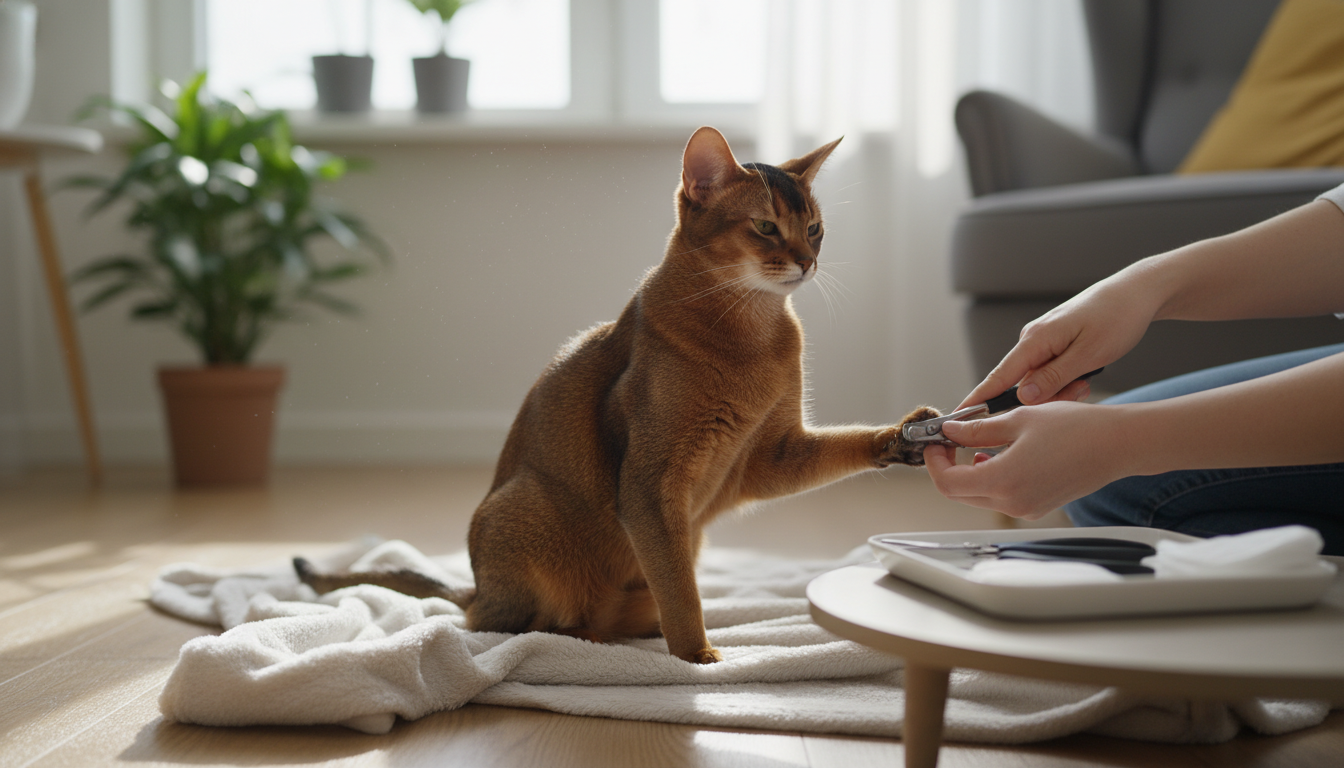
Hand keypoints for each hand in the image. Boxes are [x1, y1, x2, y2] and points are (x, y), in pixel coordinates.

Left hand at [923, 401, 1141, 518]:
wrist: (1118, 444)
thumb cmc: (1076, 429)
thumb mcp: (1018, 420)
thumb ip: (977, 430)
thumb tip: (951, 432)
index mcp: (1003, 481)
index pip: (948, 483)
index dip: (934, 462)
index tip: (935, 443)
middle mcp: (1013, 502)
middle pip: (960, 493)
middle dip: (948, 466)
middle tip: (950, 440)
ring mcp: (1026, 508)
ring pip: (979, 496)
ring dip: (969, 472)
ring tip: (975, 443)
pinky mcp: (1037, 506)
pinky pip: (1001, 496)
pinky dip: (991, 477)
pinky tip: (999, 455)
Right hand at [958, 273, 1161, 409]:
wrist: (1137, 292)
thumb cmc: (1118, 318)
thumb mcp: (1089, 354)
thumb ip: (1054, 377)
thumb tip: (1022, 397)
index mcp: (1036, 339)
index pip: (998, 377)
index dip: (978, 400)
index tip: (957, 419)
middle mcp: (1032, 339)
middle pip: (1021, 384)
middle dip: (1045, 399)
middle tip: (1081, 390)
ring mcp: (1042, 341)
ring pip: (1038, 381)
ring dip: (1061, 389)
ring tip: (1089, 379)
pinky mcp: (1054, 343)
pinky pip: (1049, 371)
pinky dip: (1065, 380)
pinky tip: (1086, 374)